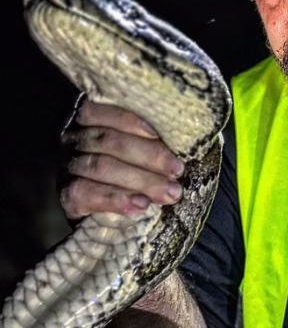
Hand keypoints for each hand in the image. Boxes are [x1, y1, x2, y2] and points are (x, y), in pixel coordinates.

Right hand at [59, 98, 184, 220]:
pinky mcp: (66, 195)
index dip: (128, 120)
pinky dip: (116, 198)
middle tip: (177, 171)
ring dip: (140, 180)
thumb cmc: (134, 172)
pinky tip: (140, 205)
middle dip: (148, 156)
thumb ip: (152, 143)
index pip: (99, 111)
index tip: (157, 134)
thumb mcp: (141, 153)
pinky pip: (85, 193)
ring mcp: (67, 167)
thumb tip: (182, 146)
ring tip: (168, 193)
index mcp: (89, 121)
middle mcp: (73, 139)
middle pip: (108, 141)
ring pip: (100, 166)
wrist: (106, 216)